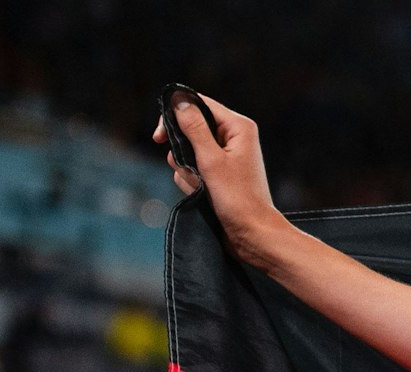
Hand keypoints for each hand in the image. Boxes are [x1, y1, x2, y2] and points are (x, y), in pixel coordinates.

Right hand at [151, 90, 287, 263]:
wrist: (251, 233)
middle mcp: (233, 137)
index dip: (175, 115)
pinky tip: (202, 193)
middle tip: (188, 168)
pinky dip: (191, 180)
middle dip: (182, 150)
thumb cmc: (237, 198)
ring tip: (202, 186)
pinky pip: (192, 168)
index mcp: (238, 127)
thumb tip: (179, 100)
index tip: (159, 136)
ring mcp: (225, 156)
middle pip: (190, 127)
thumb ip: (194, 128)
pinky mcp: (218, 173)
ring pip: (187, 150)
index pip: (199, 104)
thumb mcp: (211, 160)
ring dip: (187, 169)